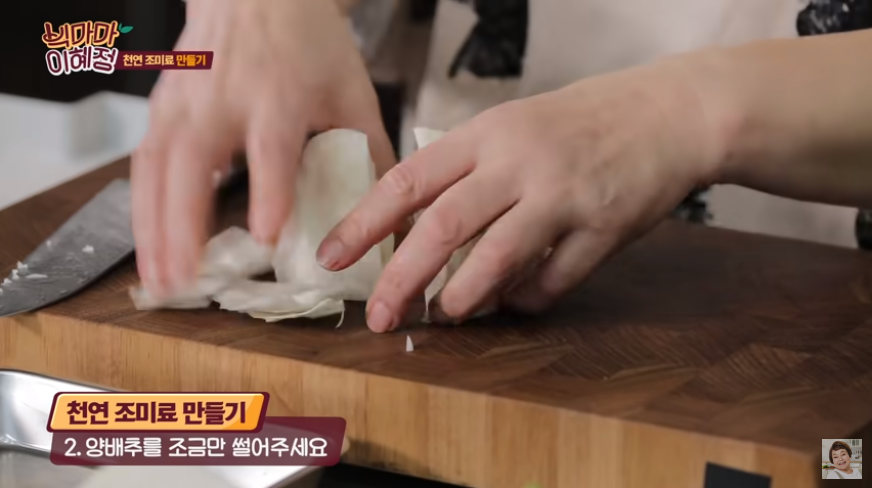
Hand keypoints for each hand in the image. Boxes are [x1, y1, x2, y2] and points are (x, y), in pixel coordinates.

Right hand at [131, 0, 393, 296]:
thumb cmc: (307, 40)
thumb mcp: (350, 88)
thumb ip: (372, 147)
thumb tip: (396, 210)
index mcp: (277, 94)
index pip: (270, 149)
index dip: (267, 192)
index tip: (265, 235)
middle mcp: (222, 99)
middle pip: (192, 164)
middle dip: (184, 226)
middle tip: (187, 282)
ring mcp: (183, 102)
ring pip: (155, 170)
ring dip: (151, 230)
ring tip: (158, 282)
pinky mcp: (161, 107)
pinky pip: (142, 164)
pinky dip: (139, 209)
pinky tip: (145, 247)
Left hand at [317, 60, 725, 331]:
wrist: (669, 112)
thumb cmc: (581, 122)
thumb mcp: (512, 126)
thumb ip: (466, 171)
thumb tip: (411, 228)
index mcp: (488, 133)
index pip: (409, 179)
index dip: (364, 223)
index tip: (332, 256)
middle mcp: (520, 161)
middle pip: (443, 226)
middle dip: (402, 279)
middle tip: (379, 316)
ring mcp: (563, 194)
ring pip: (496, 258)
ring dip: (462, 296)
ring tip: (444, 314)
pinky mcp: (604, 228)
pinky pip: (553, 281)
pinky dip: (526, 300)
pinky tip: (516, 301)